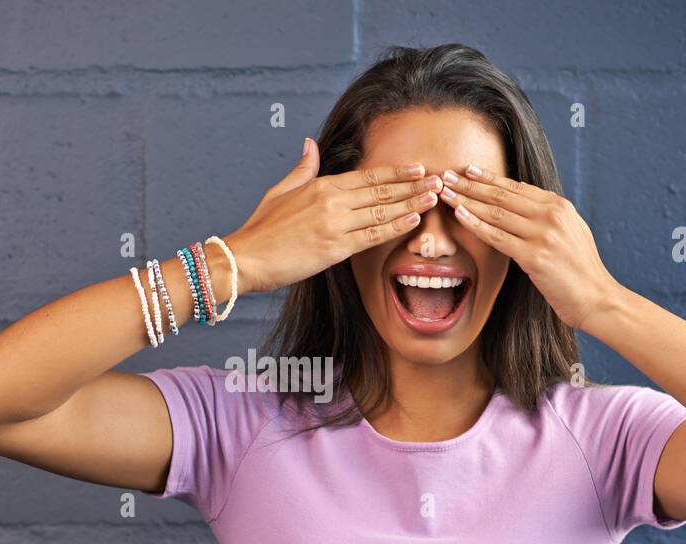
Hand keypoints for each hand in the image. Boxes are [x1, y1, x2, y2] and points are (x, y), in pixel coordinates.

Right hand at [224, 138, 442, 294]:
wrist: (245, 258)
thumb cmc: (261, 229)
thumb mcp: (280, 191)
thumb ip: (302, 168)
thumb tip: (311, 143)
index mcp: (320, 186)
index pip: (367, 176)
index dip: (395, 172)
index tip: (418, 168)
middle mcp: (331, 202)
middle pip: (380, 190)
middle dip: (413, 185)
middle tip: (439, 179)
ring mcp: (334, 225)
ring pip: (382, 211)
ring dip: (411, 203)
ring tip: (435, 197)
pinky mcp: (334, 249)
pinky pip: (372, 236)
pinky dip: (395, 227)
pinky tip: (414, 220)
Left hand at [437, 164, 622, 330]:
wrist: (597, 298)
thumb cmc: (580, 270)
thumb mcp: (569, 233)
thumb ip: (548, 218)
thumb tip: (523, 206)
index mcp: (560, 206)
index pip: (517, 187)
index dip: (489, 178)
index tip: (467, 170)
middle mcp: (552, 215)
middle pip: (502, 195)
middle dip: (470, 184)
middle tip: (446, 175)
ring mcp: (543, 234)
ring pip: (496, 212)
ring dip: (466, 200)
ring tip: (445, 192)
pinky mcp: (534, 256)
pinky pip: (497, 236)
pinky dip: (475, 224)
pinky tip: (458, 214)